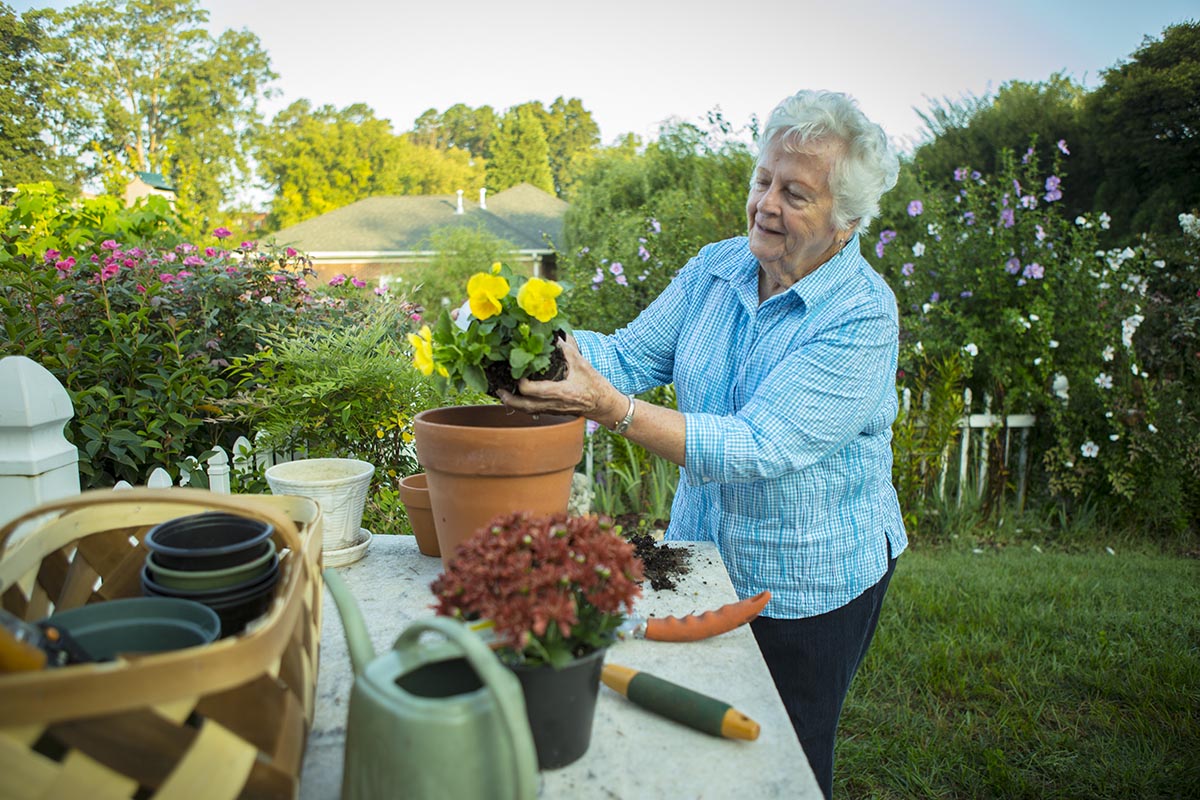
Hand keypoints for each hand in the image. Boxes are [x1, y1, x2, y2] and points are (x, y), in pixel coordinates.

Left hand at [498, 335, 624, 423]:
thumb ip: (568, 350)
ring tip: (502, 393)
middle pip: (525, 405)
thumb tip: (555, 336)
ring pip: (527, 410)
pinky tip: (516, 398)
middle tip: (498, 388)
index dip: (521, 382)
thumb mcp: (583, 364)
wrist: (604, 406)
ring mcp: (553, 410)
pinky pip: (533, 411)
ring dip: (513, 403)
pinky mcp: (553, 412)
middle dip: (509, 398)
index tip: (517, 371)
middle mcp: (555, 404)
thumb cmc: (595, 386)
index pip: (534, 391)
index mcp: (562, 392)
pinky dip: (522, 405)